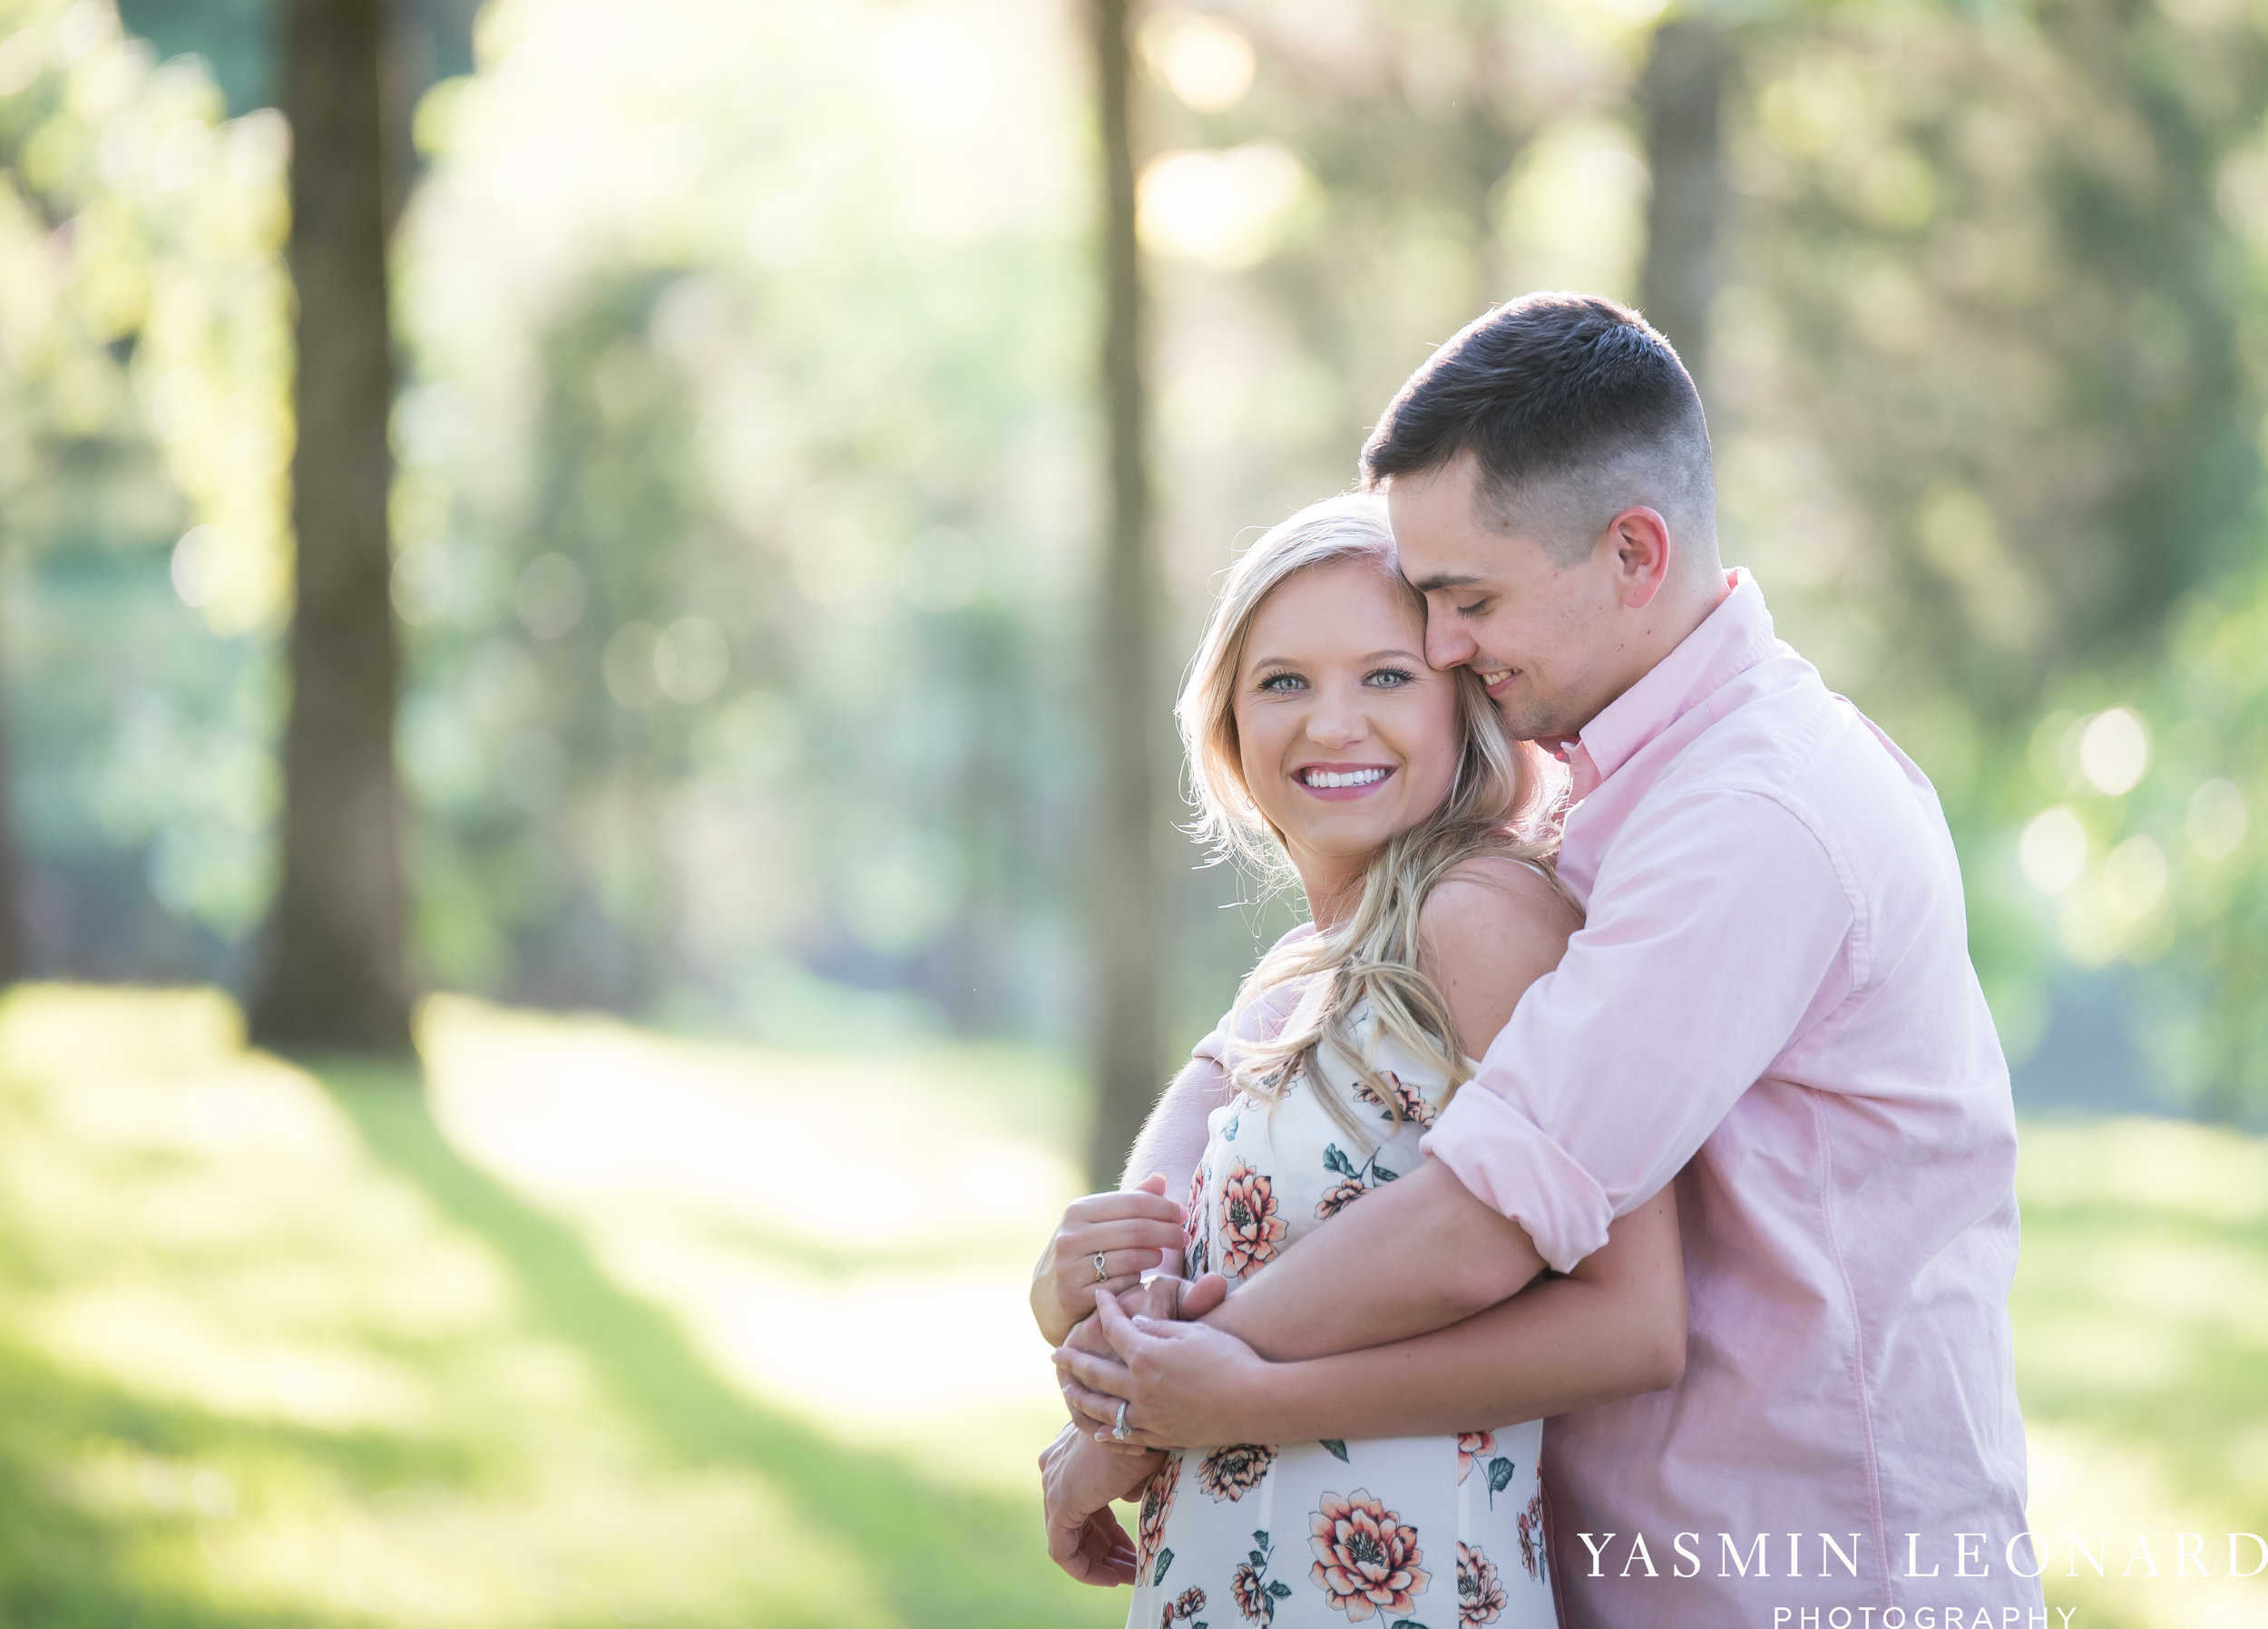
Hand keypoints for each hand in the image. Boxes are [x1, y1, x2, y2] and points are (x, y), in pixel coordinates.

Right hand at [1030, 1174, 1188, 1345]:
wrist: (1046, 1297)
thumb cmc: (1082, 1253)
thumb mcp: (1099, 1223)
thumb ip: (1130, 1203)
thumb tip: (1160, 1179)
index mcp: (1078, 1210)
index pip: (1135, 1202)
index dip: (1165, 1207)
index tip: (1182, 1214)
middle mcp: (1070, 1236)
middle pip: (1138, 1229)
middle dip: (1169, 1232)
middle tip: (1184, 1237)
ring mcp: (1069, 1267)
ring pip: (1132, 1258)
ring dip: (1156, 1257)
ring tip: (1162, 1256)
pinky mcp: (1072, 1296)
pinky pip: (1121, 1286)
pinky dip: (1136, 1282)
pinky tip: (1139, 1279)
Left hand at [1038, 1420, 1158, 1584]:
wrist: (1137, 1418)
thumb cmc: (1146, 1434)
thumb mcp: (1138, 1459)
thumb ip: (1129, 1483)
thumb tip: (1130, 1500)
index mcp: (1071, 1454)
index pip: (1087, 1507)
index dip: (1112, 1534)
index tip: (1135, 1550)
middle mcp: (1055, 1469)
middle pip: (1079, 1524)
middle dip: (1108, 1551)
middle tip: (1136, 1567)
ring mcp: (1054, 1485)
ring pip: (1070, 1540)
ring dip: (1101, 1563)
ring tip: (1132, 1576)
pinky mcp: (1060, 1502)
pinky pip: (1063, 1551)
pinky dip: (1085, 1569)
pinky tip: (1112, 1579)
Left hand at [1053, 1279, 1262, 1450]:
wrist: (1257, 1402)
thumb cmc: (1231, 1358)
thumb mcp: (1194, 1332)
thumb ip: (1160, 1328)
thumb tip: (1137, 1325)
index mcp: (1146, 1356)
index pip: (1115, 1329)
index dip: (1105, 1310)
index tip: (1099, 1297)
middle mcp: (1140, 1389)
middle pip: (1097, 1373)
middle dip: (1074, 1361)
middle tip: (1057, 1355)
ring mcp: (1151, 1417)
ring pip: (1104, 1410)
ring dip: (1082, 1400)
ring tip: (1068, 1391)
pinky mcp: (1164, 1437)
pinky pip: (1127, 1438)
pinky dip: (1110, 1434)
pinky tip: (1099, 1432)